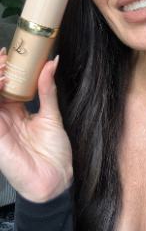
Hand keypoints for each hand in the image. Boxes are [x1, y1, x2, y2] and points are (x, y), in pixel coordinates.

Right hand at [0, 52, 72, 202]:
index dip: (5, 68)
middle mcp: (3, 116)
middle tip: (5, 56)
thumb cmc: (53, 153)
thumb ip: (48, 90)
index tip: (11, 52)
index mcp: (15, 111)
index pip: (4, 85)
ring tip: (3, 66)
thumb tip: (51, 64)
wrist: (55, 178)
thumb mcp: (52, 116)